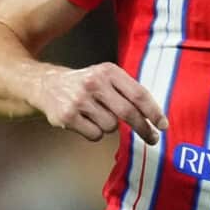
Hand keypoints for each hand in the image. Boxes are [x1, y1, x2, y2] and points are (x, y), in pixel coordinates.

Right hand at [28, 62, 168, 142]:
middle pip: (128, 113)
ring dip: (109, 126)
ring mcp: (79, 100)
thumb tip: (154, 117)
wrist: (46, 84)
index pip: (138, 94)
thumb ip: (127, 91)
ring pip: (111, 127)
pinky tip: (85, 122)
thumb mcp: (105, 77)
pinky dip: (95, 133)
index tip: (163, 125)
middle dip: (143, 129)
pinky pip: (95, 135)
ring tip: (96, 116)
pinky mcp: (67, 116)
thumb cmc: (84, 84)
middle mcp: (94, 83)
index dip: (153, 112)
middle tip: (152, 138)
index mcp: (108, 71)